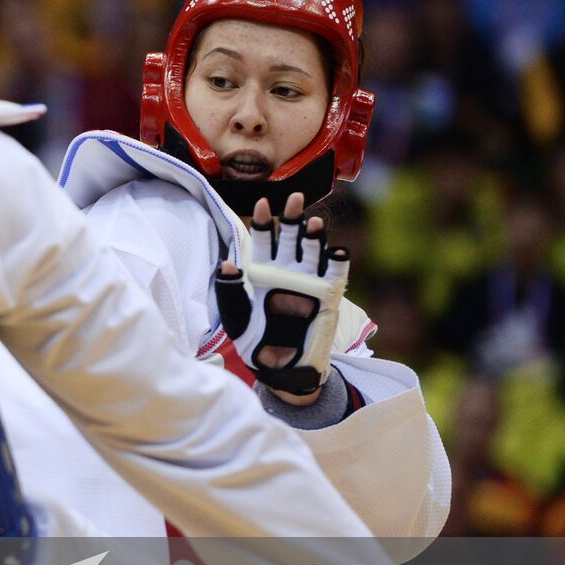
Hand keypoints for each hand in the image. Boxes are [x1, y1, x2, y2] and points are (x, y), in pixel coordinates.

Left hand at [214, 192, 348, 396]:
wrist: (277, 365)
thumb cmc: (252, 337)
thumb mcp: (235, 314)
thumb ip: (230, 289)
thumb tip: (225, 264)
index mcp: (262, 269)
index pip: (264, 238)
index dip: (264, 221)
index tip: (263, 203)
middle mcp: (286, 270)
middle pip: (291, 237)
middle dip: (293, 217)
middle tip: (295, 198)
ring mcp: (308, 281)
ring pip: (313, 251)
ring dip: (315, 237)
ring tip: (314, 224)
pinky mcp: (327, 295)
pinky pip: (335, 275)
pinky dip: (338, 263)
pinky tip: (337, 253)